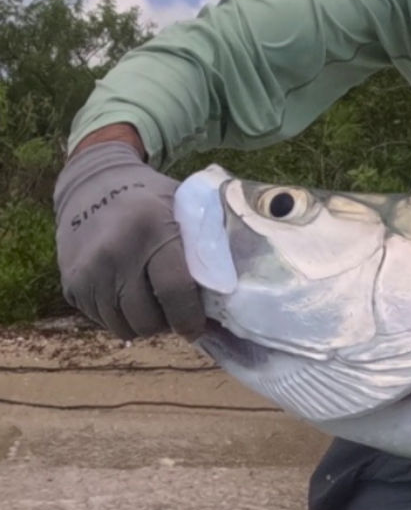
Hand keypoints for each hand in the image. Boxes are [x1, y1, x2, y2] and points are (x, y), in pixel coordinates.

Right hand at [53, 135, 205, 339]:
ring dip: (144, 322)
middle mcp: (113, 253)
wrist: (93, 183)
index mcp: (151, 230)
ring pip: (124, 327)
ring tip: (155, 302)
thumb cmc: (151, 199)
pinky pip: (103, 321)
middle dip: (168, 322)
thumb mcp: (184, 207)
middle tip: (177, 310)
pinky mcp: (70, 283)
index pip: (174, 292)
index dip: (190, 318)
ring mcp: (87, 271)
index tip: (198, 326)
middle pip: (148, 319)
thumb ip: (210, 243)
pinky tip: (130, 294)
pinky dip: (121, 316)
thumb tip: (242, 290)